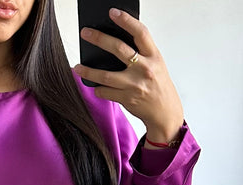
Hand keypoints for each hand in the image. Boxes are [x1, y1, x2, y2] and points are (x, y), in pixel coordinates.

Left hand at [74, 8, 183, 142]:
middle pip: (118, 49)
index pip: (140, 33)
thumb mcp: (156, 65)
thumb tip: (116, 41)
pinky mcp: (127, 99)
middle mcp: (144, 69)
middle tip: (85, 33)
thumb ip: (142, 53)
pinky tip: (95, 86)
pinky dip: (98, 89)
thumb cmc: (159, 86)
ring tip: (77, 66)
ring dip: (89, 70)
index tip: (113, 13)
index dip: (126, 20)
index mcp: (154, 56)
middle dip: (99, 39)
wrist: (165, 113)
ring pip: (106, 75)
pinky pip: (106, 92)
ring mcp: (135, 85)